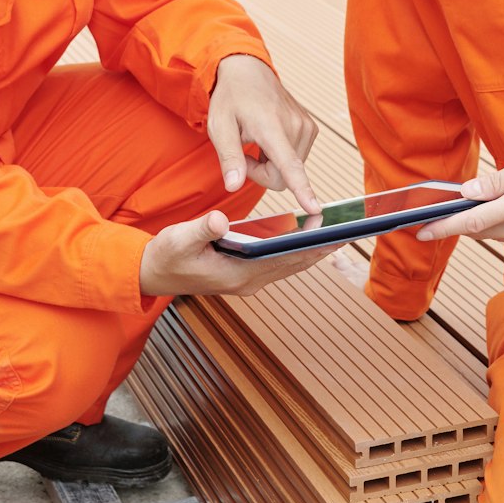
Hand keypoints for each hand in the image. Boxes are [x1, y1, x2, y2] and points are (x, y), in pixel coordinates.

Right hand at [138, 209, 334, 297]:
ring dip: (314, 249)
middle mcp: (249, 282)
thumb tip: (221, 220)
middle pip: (295, 263)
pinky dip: (297, 250)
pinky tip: (310, 237)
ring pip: (290, 264)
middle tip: (351, 229)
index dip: (311, 247)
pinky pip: (280, 262)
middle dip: (322, 247)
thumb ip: (201, 229)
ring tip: (339, 231)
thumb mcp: (179, 239)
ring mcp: (249, 280)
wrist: (152, 273)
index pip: (284, 260)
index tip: (334, 235)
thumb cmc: (166, 255)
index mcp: (238, 275)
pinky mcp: (246, 274)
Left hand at [205, 55, 320, 213]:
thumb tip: (234, 185)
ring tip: (257, 141)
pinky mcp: (311, 129)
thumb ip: (228, 157)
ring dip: (271, 164)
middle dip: (261, 173)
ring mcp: (306, 127)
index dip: (302, 189)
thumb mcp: (219, 126)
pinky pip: (296, 159)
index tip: (315, 207)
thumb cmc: (231, 98)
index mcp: (271, 127)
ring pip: (291, 171)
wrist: (248, 71)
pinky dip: (280, 156)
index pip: (289, 165)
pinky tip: (269, 138)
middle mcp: (295, 126)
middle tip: (244, 153)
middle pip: (283, 177)